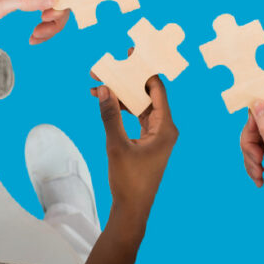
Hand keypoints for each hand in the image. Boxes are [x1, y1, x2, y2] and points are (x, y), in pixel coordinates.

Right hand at [96, 76, 177, 227]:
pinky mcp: (147, 141)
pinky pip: (136, 117)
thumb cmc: (129, 180)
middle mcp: (165, 127)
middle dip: (125, 80)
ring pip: (139, 105)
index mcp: (166, 126)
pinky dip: (121, 109)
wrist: (132, 209)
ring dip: (120, 95)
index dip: (143, 69)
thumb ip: (110, 116)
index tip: (129, 53)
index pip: (156, 88)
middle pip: (146, 94)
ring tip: (98, 85)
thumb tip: (103, 89)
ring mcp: (156, 134)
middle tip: (106, 68)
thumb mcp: (117, 145)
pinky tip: (105, 102)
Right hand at [240, 95, 263, 215]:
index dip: (258, 112)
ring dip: (250, 153)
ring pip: (255, 133)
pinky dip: (253, 159)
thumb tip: (258, 101)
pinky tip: (258, 175)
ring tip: (257, 172)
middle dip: (251, 140)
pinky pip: (256, 144)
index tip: (251, 131)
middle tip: (255, 159)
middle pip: (260, 118)